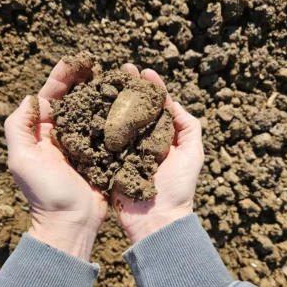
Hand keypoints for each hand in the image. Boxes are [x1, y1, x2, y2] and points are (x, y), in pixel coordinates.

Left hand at [4, 53, 107, 260]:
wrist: (72, 221)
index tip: (74, 61)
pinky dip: (116, 116)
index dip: (62, 78)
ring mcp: (85, 142)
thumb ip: (19, 127)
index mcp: (44, 132)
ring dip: (102, 94)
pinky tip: (125, 104)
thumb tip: (31, 97)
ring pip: (94, 112)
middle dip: (84, 81)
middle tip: (97, 64)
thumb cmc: (46, 193)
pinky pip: (108, 129)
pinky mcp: (101, 152)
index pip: (52, 97)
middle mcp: (64, 134)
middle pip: (75, 100)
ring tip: (114, 78)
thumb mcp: (23, 160)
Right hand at [112, 64, 203, 243]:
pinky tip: (94, 105)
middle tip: (124, 69)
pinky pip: (105, 138)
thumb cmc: (178, 185)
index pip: (157, 106)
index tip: (145, 72)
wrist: (156, 218)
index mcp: (163, 135)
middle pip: (136, 108)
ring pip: (119, 119)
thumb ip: (188, 126)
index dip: (152, 88)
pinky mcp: (111, 159)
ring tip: (107, 81)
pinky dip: (100, 122)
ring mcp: (126, 148)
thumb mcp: (193, 153)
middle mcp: (143, 138)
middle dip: (131, 88)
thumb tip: (174, 103)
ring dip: (114, 99)